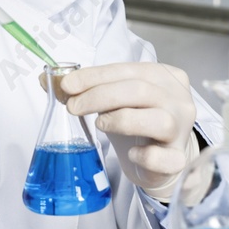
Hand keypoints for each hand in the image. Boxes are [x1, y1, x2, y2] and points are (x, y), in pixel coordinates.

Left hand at [59, 63, 203, 203]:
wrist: (160, 159)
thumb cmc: (137, 122)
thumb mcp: (114, 100)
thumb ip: (87, 88)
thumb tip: (46, 80)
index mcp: (165, 77)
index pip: (127, 70)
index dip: (95, 76)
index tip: (68, 84)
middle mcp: (179, 100)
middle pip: (140, 90)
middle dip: (100, 96)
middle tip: (74, 107)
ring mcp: (182, 130)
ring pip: (158, 120)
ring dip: (122, 120)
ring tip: (100, 124)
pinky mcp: (178, 158)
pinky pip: (164, 156)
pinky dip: (145, 155)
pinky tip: (132, 153)